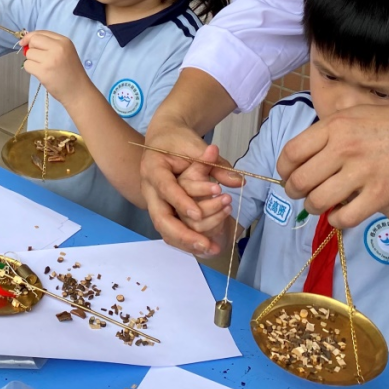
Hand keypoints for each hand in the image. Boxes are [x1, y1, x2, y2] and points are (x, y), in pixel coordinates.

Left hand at [19, 31, 89, 103]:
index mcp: (64, 41)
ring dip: (32, 60)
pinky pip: (27, 65)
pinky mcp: (43, 71)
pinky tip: (41, 73)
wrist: (78, 91)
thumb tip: (26, 41)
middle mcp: (57, 48)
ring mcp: (50, 59)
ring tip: (43, 67)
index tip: (25, 43)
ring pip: (29, 53)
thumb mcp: (66, 52)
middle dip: (31, 48)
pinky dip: (31, 69)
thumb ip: (50, 44)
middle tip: (38, 58)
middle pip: (33, 41)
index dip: (30, 37)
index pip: (41, 33)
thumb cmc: (71, 72)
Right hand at [141, 114, 240, 254]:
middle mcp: (150, 189)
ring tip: (210, 249)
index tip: (197, 214)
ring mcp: (154, 202)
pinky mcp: (163, 210)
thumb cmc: (178, 141)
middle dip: (182, 234)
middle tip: (205, 244)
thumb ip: (215, 164)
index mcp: (153, 168)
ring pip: (165, 229)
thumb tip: (239, 182)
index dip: (181, 202)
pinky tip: (205, 248)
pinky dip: (187, 241)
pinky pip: (171, 231)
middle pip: (160, 218)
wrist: (163, 139)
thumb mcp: (196, 146)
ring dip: (186, 242)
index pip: (165, 188)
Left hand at [277, 103, 388, 227]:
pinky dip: (336, 220)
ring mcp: (362, 172)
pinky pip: (345, 217)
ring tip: (318, 205)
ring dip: (313, 207)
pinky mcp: (380, 194)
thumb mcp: (356, 113)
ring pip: (318, 201)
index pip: (291, 153)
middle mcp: (343, 148)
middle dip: (294, 192)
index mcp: (334, 126)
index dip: (283, 169)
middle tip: (299, 194)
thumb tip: (304, 150)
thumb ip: (330, 130)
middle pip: (300, 180)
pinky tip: (339, 215)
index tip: (286, 175)